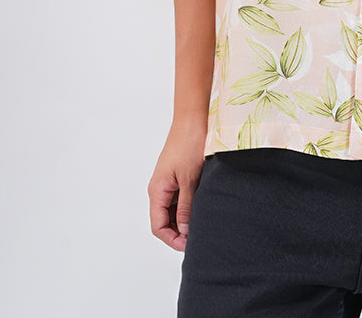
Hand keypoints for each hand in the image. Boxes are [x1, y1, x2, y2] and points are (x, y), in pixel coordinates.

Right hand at [148, 117, 207, 250]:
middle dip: (180, 231)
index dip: (173, 239)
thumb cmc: (189, 144)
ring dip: (185, 218)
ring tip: (204, 223)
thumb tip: (185, 231)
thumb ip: (187, 206)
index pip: (158, 226)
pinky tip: (203, 207)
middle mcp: (160, 188)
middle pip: (165, 220)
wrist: (193, 118)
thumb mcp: (190, 179)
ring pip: (174, 209)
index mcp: (157, 190)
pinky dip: (189, 205)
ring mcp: (169, 181)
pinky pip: (180, 197)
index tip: (191, 244)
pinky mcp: (178, 174)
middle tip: (200, 236)